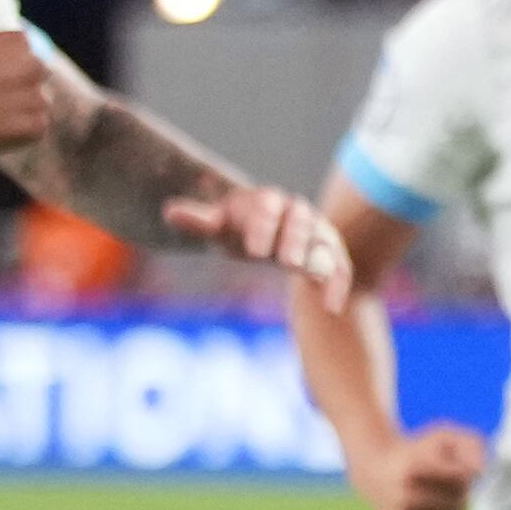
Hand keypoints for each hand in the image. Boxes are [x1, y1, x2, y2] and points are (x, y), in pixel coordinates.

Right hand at [0, 21, 56, 158]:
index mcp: (18, 43)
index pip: (21, 44)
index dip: (6, 55)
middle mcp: (36, 67)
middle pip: (35, 71)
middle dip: (20, 78)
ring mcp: (39, 98)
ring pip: (39, 98)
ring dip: (25, 102)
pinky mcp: (38, 126)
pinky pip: (35, 124)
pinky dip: (23, 126)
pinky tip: (1, 126)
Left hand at [169, 180, 352, 306]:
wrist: (280, 239)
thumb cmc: (244, 232)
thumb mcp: (223, 227)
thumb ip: (200, 221)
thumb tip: (169, 211)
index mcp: (269, 202)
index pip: (268, 206)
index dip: (263, 227)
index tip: (253, 252)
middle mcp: (299, 214)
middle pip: (301, 222)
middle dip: (295, 241)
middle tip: (287, 262)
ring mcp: (320, 235)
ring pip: (325, 244)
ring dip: (321, 260)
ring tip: (316, 277)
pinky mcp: (334, 258)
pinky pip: (341, 270)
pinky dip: (338, 287)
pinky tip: (332, 308)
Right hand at [356, 419, 486, 509]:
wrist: (376, 470)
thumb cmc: (419, 452)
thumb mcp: (444, 437)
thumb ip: (471, 446)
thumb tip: (479, 472)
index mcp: (412, 469)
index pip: (462, 478)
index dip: (464, 471)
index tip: (453, 466)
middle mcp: (403, 497)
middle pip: (459, 500)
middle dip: (460, 490)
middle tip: (446, 480)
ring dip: (454, 507)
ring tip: (437, 493)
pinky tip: (428, 507)